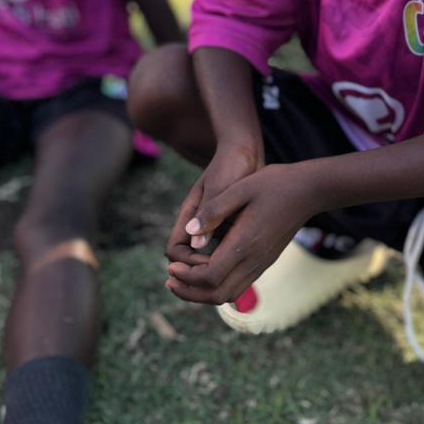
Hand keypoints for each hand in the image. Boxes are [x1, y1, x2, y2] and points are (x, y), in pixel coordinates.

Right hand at [165, 141, 261, 260]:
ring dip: (216, 266)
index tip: (208, 264)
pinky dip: (231, 256)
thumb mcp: (220, 187)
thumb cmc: (232, 164)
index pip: (175, 251)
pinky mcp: (229, 224)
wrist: (246, 149)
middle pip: (188, 258)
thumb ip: (209, 212)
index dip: (186, 264)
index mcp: (190, 214)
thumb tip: (196, 244)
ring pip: (207, 256)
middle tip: (224, 274)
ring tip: (237, 271)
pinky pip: (225, 248)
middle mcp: (199, 223)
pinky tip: (248, 258)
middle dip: (199, 271)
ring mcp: (213, 224)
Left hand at [165, 163, 318, 305]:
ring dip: (202, 293)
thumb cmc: (274, 183)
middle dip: (190, 292)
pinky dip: (217, 286)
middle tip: (169, 280)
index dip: (186, 278)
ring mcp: (262, 263)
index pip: (210, 277)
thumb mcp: (240, 188)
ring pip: (228, 294)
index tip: (170, 268)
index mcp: (245, 243)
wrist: (309, 190)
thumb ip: (213, 211)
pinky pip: (239, 285)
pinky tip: (205, 270)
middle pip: (217, 294)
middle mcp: (255, 260)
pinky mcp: (266, 260)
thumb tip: (189, 234)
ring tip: (183, 279)